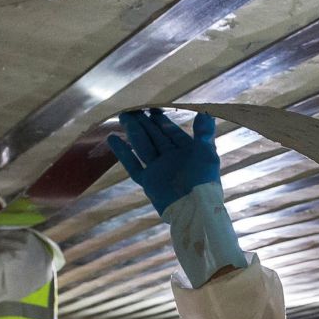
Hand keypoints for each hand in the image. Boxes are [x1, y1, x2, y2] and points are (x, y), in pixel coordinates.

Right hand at [107, 109, 222, 214]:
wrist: (195, 210)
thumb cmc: (204, 181)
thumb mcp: (207, 153)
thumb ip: (203, 133)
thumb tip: (205, 113)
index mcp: (187, 152)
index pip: (171, 132)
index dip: (161, 120)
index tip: (151, 108)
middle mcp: (171, 159)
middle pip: (154, 136)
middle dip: (144, 123)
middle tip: (131, 109)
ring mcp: (158, 170)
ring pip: (143, 146)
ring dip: (133, 131)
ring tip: (122, 116)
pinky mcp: (148, 181)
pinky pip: (132, 165)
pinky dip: (122, 152)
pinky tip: (112, 138)